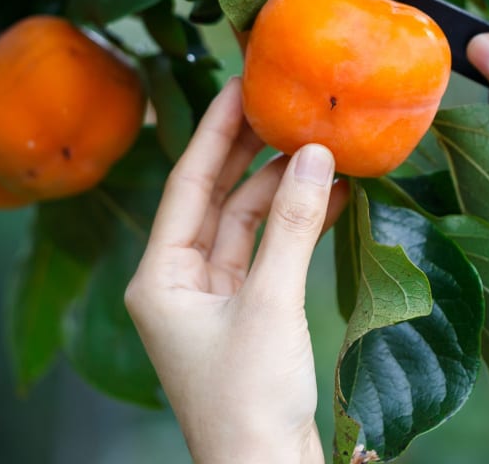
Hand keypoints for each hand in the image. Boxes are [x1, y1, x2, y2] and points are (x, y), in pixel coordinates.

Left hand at [124, 80, 348, 463]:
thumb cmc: (248, 403)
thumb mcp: (271, 304)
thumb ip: (292, 227)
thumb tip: (314, 156)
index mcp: (160, 279)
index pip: (187, 184)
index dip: (215, 131)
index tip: (239, 85)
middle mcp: (180, 284)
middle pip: (216, 200)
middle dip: (250, 154)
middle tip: (281, 104)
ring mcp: (214, 302)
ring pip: (248, 226)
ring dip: (284, 191)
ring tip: (321, 149)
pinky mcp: (248, 318)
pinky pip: (269, 255)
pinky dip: (297, 227)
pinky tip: (329, 197)